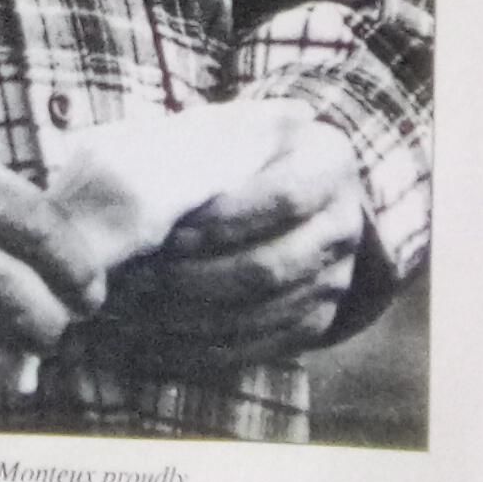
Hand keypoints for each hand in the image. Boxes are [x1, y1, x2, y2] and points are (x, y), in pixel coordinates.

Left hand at [97, 106, 365, 366]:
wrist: (293, 195)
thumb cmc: (246, 154)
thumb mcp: (238, 131)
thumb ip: (215, 141)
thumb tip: (165, 160)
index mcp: (328, 165)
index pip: (285, 198)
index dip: (227, 219)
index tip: (174, 230)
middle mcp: (343, 225)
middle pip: (273, 265)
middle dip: (200, 277)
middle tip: (142, 280)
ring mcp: (335, 279)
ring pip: (266, 312)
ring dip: (196, 318)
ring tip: (139, 315)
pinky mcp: (318, 321)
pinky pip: (264, 347)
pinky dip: (209, 350)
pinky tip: (159, 344)